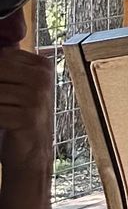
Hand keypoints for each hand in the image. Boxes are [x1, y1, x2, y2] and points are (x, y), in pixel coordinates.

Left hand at [0, 17, 54, 175]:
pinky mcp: (27, 118)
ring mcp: (37, 98)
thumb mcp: (16, 86)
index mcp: (41, 65)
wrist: (30, 153)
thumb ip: (8, 67)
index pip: (4, 55)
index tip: (3, 84)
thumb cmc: (18, 116)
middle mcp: (42, 78)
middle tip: (2, 96)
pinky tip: (1, 121)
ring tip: (1, 107)